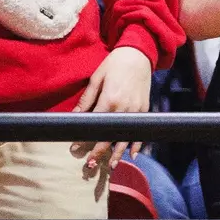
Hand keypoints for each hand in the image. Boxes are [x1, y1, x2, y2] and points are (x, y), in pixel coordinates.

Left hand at [72, 46, 153, 168]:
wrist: (138, 54)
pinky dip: (138, 143)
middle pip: (110, 136)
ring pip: (127, 137)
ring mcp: (136, 109)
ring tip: (111, 166)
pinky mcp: (144, 108)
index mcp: (109, 99)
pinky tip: (133, 154)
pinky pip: (140, 129)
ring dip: (118, 153)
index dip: (85, 138)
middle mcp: (124, 107)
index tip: (75, 148)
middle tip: (90, 165)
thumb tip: (74, 115)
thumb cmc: (115, 64)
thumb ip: (86, 99)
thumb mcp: (96, 78)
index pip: (95, 125)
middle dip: (100, 152)